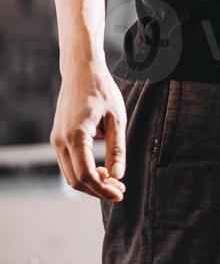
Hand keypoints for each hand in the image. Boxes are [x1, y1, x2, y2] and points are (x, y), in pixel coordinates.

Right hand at [50, 65, 126, 201]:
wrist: (81, 70)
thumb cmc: (102, 90)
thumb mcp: (116, 118)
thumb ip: (117, 148)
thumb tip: (118, 176)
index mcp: (75, 136)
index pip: (86, 175)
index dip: (103, 189)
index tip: (120, 193)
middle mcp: (60, 141)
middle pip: (76, 180)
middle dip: (97, 190)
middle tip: (120, 190)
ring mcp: (56, 140)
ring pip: (70, 175)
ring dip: (91, 182)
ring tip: (114, 181)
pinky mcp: (58, 137)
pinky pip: (68, 164)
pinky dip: (84, 172)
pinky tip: (102, 170)